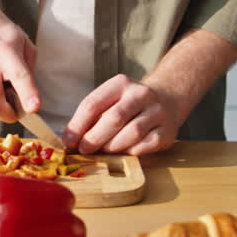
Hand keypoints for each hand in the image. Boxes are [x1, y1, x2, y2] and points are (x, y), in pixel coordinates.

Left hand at [62, 74, 183, 155]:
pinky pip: (147, 144)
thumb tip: (69, 140)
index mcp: (120, 83)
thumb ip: (90, 118)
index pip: (93, 104)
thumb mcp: (109, 101)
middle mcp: (141, 94)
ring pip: (132, 132)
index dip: (78, 125)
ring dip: (113, 146)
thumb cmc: (127, 105)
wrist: (166, 101)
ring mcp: (157, 111)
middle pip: (114, 118)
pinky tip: (124, 152)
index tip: (68, 142)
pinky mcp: (167, 130)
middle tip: (84, 150)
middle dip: (95, 138)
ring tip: (103, 151)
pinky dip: (132, 151)